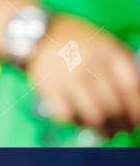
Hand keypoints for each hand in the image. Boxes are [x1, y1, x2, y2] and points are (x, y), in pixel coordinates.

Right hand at [27, 14, 139, 138]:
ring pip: (94, 115)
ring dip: (104, 130)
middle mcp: (89, 64)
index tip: (137, 119)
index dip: (137, 108)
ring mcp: (68, 76)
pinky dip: (76, 122)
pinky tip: (80, 120)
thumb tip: (137, 99)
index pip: (131, 87)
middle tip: (124, 129)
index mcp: (108, 52)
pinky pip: (67, 115)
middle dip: (123, 124)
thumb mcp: (104, 44)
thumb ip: (123, 67)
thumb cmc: (75, 41)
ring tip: (106, 133)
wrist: (35, 33)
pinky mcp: (48, 88)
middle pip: (114, 105)